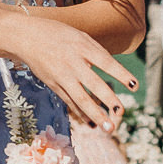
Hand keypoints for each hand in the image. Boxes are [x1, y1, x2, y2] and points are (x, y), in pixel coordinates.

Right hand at [8, 13, 138, 130]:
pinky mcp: (54, 85)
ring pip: (80, 98)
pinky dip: (81, 113)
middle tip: (121, 112)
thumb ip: (96, 53)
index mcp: (83, 47)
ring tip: (108, 128)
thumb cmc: (60, 35)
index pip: (106, 62)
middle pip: (93, 84)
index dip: (121, 74)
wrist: (28, 37)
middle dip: (108, 99)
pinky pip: (69, 102)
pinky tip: (92, 124)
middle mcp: (73, 63)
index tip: (134, 86)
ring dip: (95, 114)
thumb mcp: (80, 36)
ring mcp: (62, 76)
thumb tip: (114, 72)